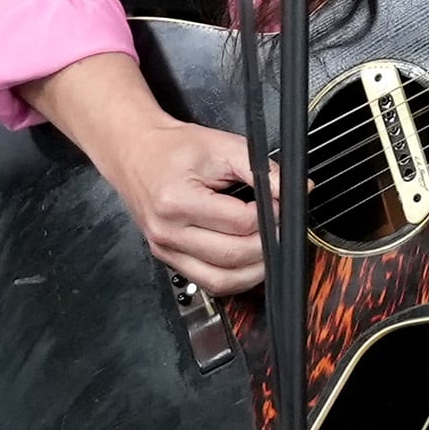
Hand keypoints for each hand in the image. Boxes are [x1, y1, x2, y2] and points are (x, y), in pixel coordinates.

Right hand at [98, 112, 264, 295]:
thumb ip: (261, 169)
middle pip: (232, 256)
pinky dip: (233, 277)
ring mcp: (165, 249)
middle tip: (282, 229)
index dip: (271, 216)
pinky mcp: (168, 258)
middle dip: (267, 246)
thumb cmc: (173, 148)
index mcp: (177, 201)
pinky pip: (207, 282)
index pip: (239, 222)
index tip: (282, 206)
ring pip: (220, 281)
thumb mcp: (221, 146)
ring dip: (253, 271)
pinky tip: (248, 262)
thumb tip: (293, 189)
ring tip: (270, 249)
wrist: (135, 152)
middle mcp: (167, 232)